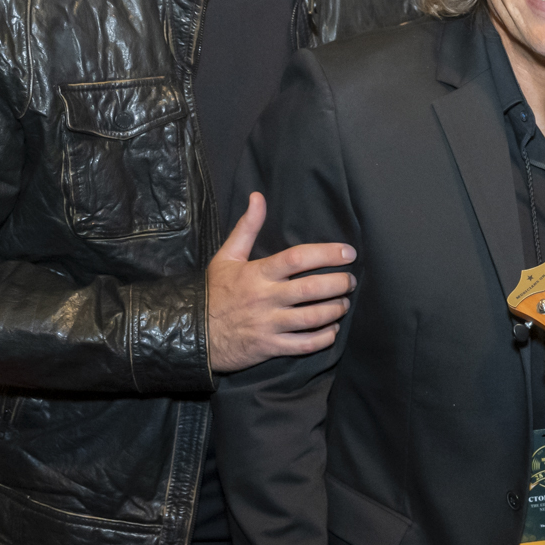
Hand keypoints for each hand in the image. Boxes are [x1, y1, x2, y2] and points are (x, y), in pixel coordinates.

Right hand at [207, 192, 356, 373]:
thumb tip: (258, 196)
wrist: (193, 333)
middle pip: (311, 289)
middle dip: (338, 284)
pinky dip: (324, 338)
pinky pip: (304, 345)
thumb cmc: (214, 293)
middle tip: (350, 281)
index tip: (348, 253)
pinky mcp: (270, 347)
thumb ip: (247, 227)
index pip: (298, 258)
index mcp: (258, 274)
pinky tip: (332, 330)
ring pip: (312, 318)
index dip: (327, 254)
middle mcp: (266, 298)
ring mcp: (268, 324)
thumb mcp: (227, 257)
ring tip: (343, 304)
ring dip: (335, 310)